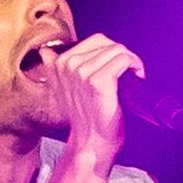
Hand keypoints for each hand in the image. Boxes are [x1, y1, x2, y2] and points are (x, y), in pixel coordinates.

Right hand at [49, 33, 144, 160]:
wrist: (91, 142)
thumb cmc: (83, 118)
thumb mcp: (62, 90)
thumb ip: (54, 67)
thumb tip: (45, 51)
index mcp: (57, 64)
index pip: (93, 41)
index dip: (110, 50)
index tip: (116, 65)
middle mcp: (66, 65)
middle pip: (104, 42)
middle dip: (120, 53)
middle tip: (128, 68)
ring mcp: (81, 72)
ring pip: (116, 49)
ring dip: (130, 60)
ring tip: (132, 73)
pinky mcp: (98, 81)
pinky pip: (123, 59)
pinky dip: (135, 65)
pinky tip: (136, 75)